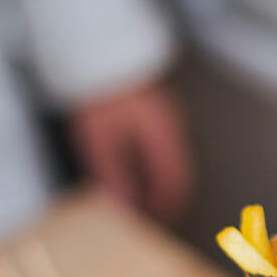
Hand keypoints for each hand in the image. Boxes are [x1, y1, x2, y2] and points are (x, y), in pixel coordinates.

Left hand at [72, 82, 192, 221]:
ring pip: (172, 164)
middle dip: (165, 200)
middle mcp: (173, 129)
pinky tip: (137, 177)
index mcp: (164, 135)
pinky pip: (164, 152)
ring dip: (159, 186)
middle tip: (148, 218)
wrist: (98, 53)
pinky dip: (154, 170)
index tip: (152, 223)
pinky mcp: (157, 118)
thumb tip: (125, 204)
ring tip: (139, 202)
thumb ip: (113, 174)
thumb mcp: (100, 138)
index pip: (175, 181)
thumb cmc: (99, 90)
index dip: (166, 206)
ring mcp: (167, 122)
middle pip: (179, 175)